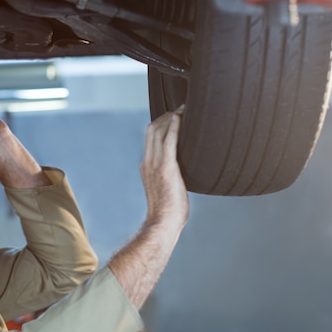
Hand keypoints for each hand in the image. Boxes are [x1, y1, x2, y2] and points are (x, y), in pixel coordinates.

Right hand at [140, 106, 188, 226]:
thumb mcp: (165, 188)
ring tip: (185, 110)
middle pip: (152, 130)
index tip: (174, 116)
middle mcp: (148, 162)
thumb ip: (169, 176)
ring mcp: (155, 164)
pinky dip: (174, 127)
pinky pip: (169, 141)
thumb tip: (184, 173)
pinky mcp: (166, 168)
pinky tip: (182, 118)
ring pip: (159, 131)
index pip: (150, 137)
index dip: (160, 123)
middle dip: (166, 116)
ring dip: (171, 117)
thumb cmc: (168, 211)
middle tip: (182, 109)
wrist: (163, 222)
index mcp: (146, 166)